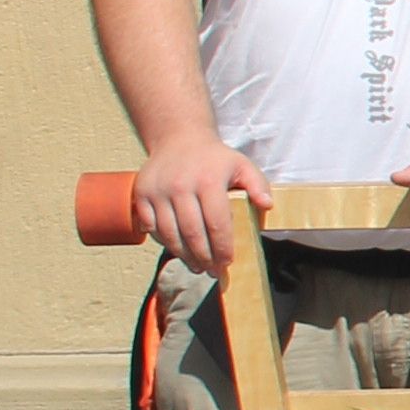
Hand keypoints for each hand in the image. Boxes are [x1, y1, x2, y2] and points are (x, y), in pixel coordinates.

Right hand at [138, 132, 272, 274]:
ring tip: (197, 266)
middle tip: (212, 271)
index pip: (217, 224)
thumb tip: (267, 205)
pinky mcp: (141, 194)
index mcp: (208, 181)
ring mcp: (158, 190)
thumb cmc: (214, 158)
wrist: (178, 138)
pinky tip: (177, 249)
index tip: (227, 263)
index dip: (223, 248)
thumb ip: (258, 185)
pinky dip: (163, 241)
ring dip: (184, 255)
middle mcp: (181, 186)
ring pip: (170, 234)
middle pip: (192, 234)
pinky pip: (151, 227)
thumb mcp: (241, 165)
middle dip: (204, 258)